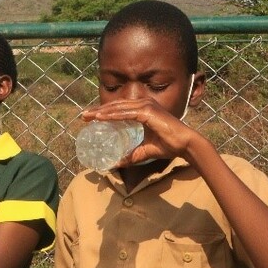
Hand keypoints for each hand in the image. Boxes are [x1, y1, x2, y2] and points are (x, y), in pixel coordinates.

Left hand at [82, 98, 200, 165]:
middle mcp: (144, 104)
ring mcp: (146, 106)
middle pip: (115, 106)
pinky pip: (125, 113)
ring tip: (88, 117)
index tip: (90, 117)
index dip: (104, 112)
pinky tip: (100, 118)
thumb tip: (117, 163)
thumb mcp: (144, 150)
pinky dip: (112, 115)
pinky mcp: (148, 112)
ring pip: (118, 108)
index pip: (119, 108)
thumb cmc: (168, 145)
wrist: (184, 144)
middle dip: (98, 111)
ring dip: (101, 112)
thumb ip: (131, 155)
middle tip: (83, 116)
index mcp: (143, 109)